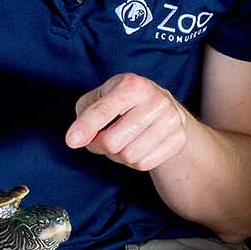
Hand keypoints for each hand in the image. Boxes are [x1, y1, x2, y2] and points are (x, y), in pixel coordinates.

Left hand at [65, 73, 189, 171]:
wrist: (164, 108)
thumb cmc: (123, 102)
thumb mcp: (100, 97)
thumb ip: (85, 115)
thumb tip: (79, 140)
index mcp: (133, 85)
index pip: (103, 111)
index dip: (85, 127)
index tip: (71, 141)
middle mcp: (156, 100)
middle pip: (112, 142)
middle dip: (100, 145)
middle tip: (102, 137)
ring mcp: (171, 120)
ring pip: (129, 156)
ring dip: (118, 155)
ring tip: (123, 140)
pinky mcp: (178, 139)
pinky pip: (144, 164)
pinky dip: (134, 161)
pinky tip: (137, 146)